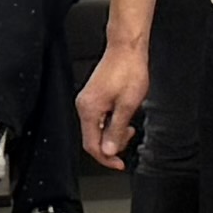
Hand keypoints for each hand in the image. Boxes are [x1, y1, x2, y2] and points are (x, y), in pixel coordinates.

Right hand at [76, 28, 150, 169]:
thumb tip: (110, 150)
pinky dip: (111, 123)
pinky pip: (99, 118)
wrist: (127, 48)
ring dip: (113, 133)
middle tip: (129, 138)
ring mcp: (87, 100)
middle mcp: (84, 106)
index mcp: (89, 110)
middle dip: (111, 145)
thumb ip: (117, 131)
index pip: (92, 145)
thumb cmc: (128, 70)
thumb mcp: (127, 105)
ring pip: (97, 128)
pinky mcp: (93, 96)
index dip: (106, 158)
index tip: (119, 164)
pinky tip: (123, 116)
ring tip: (129, 125)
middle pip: (93, 138)